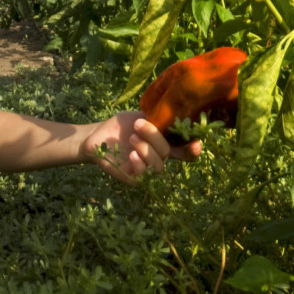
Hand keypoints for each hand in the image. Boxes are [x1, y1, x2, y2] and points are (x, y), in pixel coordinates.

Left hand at [80, 112, 201, 184]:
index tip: (196, 144)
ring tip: (131, 138)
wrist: (97, 136)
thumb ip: (160, 120)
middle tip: (137, 124)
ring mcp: (146, 169)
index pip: (186, 151)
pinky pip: (143, 175)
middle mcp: (158, 157)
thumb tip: (176, 115)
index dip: (194, 150)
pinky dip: (139, 164)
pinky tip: (132, 155)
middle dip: (154, 137)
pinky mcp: (133, 178)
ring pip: (158, 165)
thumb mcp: (142, 117)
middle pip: (168, 153)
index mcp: (165, 143)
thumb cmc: (121, 126)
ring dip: (146, 149)